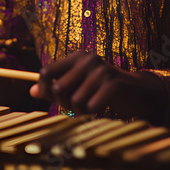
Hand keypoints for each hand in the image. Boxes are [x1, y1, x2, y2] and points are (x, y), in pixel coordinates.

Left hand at [29, 50, 166, 121]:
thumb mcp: (78, 84)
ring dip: (80, 111)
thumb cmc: (103, 88)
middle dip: (64, 105)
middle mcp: (87, 59)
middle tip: (76, 107)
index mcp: (76, 57)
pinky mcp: (113, 83)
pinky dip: (92, 112)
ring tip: (89, 107)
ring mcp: (100, 70)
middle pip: (58, 89)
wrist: (138, 91)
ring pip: (74, 101)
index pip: (46, 72)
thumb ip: (56, 86)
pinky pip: (91, 105)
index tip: (54, 100)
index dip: (45, 90)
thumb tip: (32, 91)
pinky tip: (99, 108)